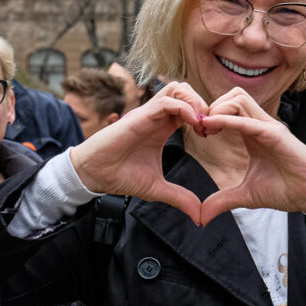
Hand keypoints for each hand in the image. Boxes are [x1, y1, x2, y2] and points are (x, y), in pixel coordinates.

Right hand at [68, 82, 206, 223]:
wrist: (94, 176)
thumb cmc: (120, 176)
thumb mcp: (157, 188)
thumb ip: (180, 198)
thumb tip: (199, 216)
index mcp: (162, 127)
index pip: (189, 108)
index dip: (205, 117)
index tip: (210, 136)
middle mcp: (156, 116)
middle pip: (185, 90)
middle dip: (203, 104)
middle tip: (210, 127)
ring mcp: (148, 114)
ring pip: (177, 88)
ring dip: (195, 102)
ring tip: (202, 124)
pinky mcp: (140, 116)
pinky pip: (167, 101)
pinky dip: (184, 108)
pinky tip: (193, 125)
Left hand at [197, 88, 305, 225]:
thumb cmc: (285, 190)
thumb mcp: (246, 196)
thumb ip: (223, 201)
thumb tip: (202, 216)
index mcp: (252, 134)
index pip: (229, 109)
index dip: (210, 115)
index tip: (198, 132)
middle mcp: (260, 125)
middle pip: (232, 96)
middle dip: (212, 107)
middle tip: (201, 128)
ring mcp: (269, 127)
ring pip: (239, 99)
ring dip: (218, 109)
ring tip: (207, 128)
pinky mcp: (276, 135)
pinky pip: (248, 121)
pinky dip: (228, 121)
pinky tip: (212, 126)